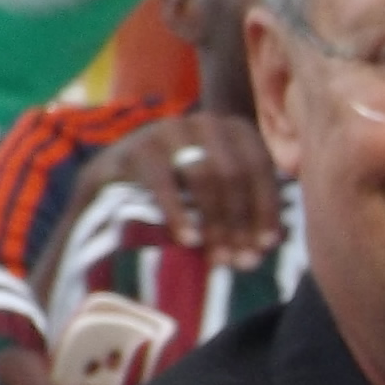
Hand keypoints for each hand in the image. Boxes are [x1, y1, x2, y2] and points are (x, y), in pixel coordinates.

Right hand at [73, 116, 283, 268]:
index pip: (259, 166)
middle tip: (240, 261)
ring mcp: (171, 130)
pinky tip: (188, 240)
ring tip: (217, 258)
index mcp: (236, 130)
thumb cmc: (185, 194)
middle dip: (239, 222)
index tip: (264, 247)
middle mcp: (207, 122)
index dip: (265, 209)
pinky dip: (179, 214)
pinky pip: (164, 182)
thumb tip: (265, 248)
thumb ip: (245, 218)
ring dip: (214, 222)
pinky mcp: (140, 148)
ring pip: (204, 175)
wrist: (119, 182)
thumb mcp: (220, 200)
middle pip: (233, 172)